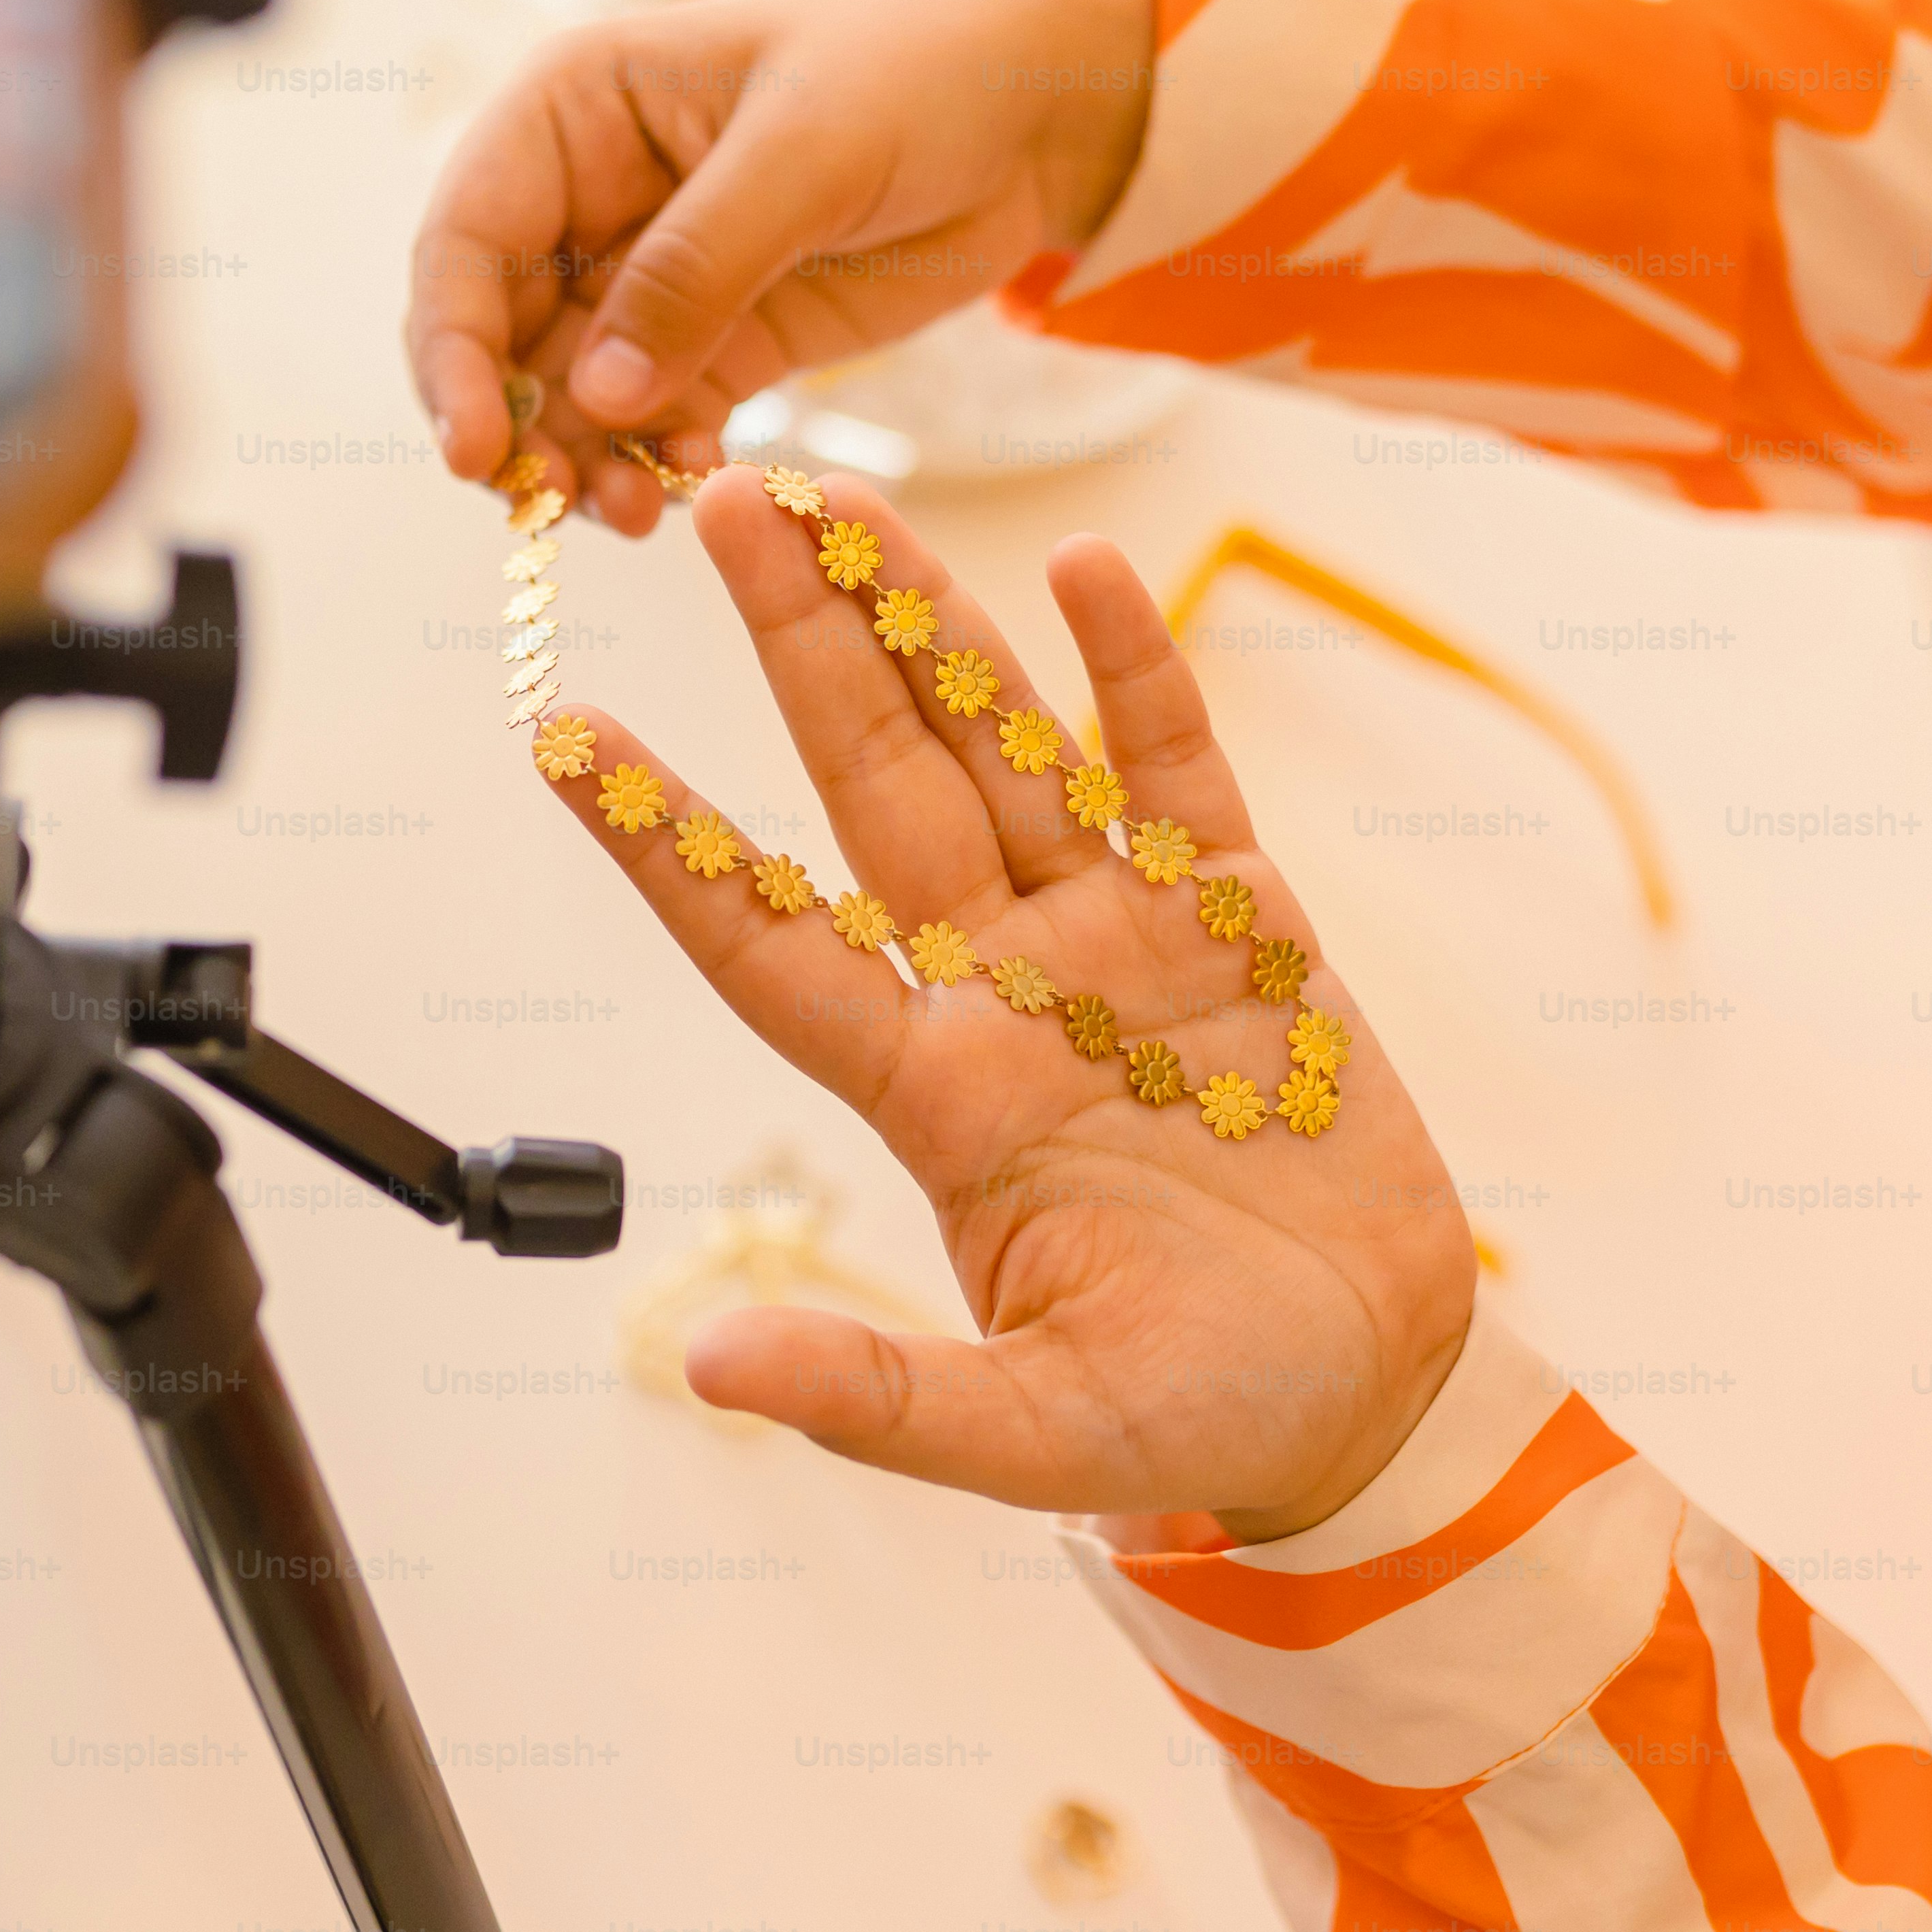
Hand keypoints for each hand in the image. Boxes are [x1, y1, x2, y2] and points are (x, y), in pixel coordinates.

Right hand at [407, 0, 1155, 538]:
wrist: (1042, 112)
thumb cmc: (920, 72)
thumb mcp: (806, 150)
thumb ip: (696, 267)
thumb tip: (593, 393)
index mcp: (574, 106)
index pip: (466, 237)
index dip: (452, 347)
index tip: (477, 449)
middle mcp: (587, 193)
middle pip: (497, 332)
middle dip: (512, 423)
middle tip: (545, 508)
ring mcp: (648, 276)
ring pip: (567, 393)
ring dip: (580, 462)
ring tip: (636, 515)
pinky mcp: (717, 341)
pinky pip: (651, 419)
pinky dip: (655, 463)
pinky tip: (693, 489)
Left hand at [547, 471, 1474, 1541]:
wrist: (1368, 1394)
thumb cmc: (1194, 1416)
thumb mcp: (1029, 1430)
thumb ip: (877, 1395)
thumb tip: (711, 1363)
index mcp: (936, 1092)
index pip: (768, 941)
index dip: (667, 844)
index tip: (563, 739)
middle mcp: (1007, 985)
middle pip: (876, 788)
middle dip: (802, 647)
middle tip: (726, 506)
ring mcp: (1123, 937)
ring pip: (1004, 747)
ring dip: (933, 623)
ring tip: (855, 501)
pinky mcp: (1244, 920)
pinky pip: (1175, 775)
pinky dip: (1137, 677)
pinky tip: (1090, 575)